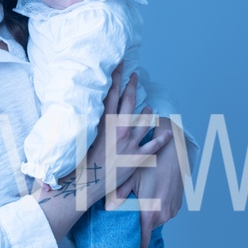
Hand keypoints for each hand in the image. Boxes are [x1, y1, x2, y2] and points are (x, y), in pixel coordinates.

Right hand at [89, 67, 172, 194]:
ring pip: (143, 121)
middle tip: (135, 75)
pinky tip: (167, 133)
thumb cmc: (80, 160)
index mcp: (104, 122)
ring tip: (150, 107)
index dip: (116, 77)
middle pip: (128, 101)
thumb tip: (83, 110)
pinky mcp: (137, 157)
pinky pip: (153, 146)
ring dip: (147, 112)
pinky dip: (161, 139)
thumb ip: (86, 122)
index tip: (119, 65)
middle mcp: (118, 129)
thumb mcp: (80, 136)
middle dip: (132, 86)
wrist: (88, 181)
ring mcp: (129, 143)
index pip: (111, 94)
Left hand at [114, 118, 184, 247]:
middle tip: (131, 211)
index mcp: (150, 213)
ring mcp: (172, 211)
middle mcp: (163, 216)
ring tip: (142, 199)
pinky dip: (158, 208)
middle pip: (148, 229)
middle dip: (140, 223)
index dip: (135, 243)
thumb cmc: (150, 165)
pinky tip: (153, 194)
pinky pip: (164, 212)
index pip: (143, 240)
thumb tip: (107, 208)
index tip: (127, 241)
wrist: (173, 154)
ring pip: (156, 220)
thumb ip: (118, 195)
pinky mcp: (177, 206)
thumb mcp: (131, 178)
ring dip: (149, 214)